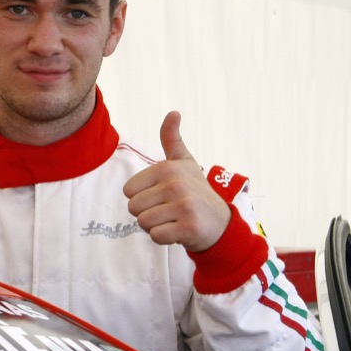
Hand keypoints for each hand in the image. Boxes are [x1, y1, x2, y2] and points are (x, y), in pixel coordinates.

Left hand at [123, 111, 230, 251]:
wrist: (221, 223)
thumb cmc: (196, 192)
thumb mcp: (184, 163)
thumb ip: (172, 139)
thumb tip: (173, 112)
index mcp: (167, 168)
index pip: (128, 191)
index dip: (142, 198)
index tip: (162, 197)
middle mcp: (175, 184)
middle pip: (133, 208)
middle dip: (147, 214)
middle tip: (168, 211)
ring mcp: (184, 205)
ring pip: (143, 223)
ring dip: (155, 226)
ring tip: (174, 220)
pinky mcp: (189, 227)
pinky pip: (156, 236)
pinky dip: (164, 238)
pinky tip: (179, 230)